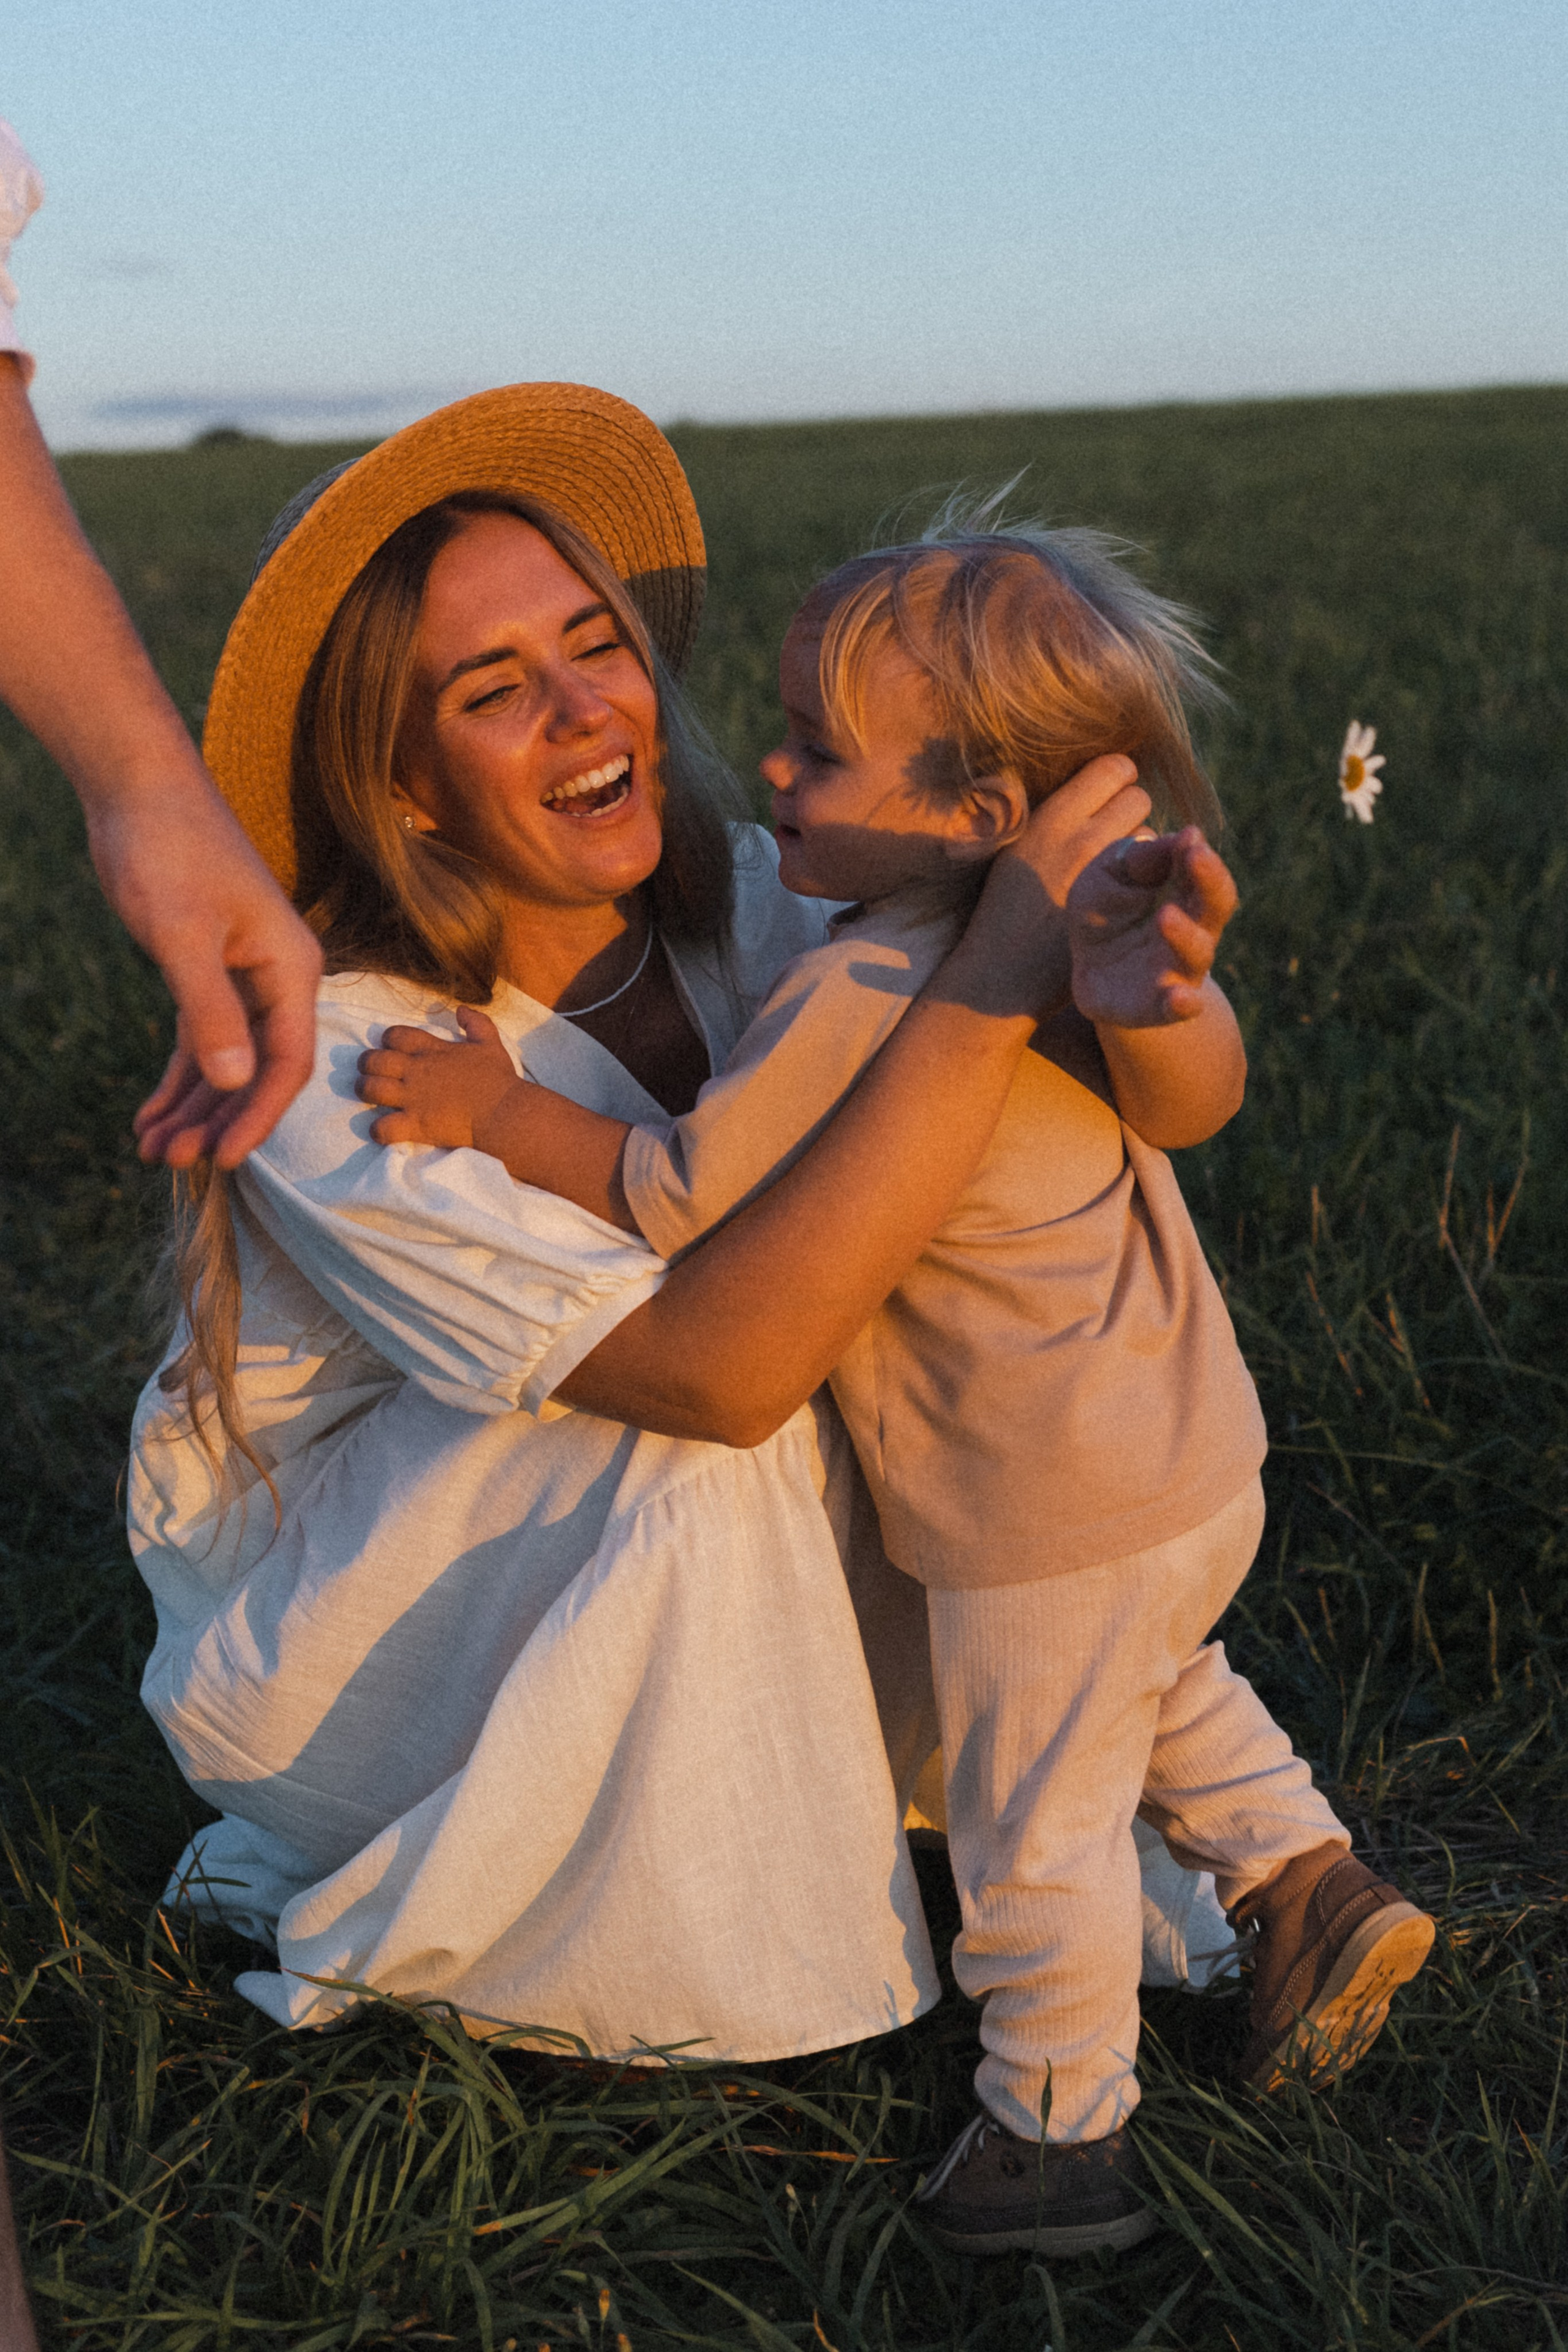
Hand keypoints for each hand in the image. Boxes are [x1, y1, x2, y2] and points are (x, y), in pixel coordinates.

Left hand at [119, 797, 323, 1169]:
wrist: (138, 787)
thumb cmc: (167, 848)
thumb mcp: (182, 934)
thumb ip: (209, 1010)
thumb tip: (236, 1082)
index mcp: (291, 968)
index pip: (289, 1062)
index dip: (258, 1116)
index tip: (222, 1159)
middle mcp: (277, 978)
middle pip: (258, 1071)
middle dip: (217, 1119)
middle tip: (171, 1161)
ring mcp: (243, 976)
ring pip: (226, 1061)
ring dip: (194, 1107)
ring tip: (154, 1149)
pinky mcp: (207, 971)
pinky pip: (200, 1039)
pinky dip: (178, 1077)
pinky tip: (153, 1113)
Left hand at [355, 1005, 522, 1149]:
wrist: (504, 1113)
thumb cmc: (498, 1079)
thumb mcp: (490, 1042)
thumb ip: (476, 1023)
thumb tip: (461, 1009)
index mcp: (432, 1049)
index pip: (395, 1035)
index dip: (388, 1039)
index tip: (391, 1047)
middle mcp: (416, 1071)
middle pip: (373, 1060)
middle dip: (367, 1064)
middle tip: (371, 1071)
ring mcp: (413, 1099)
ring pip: (370, 1089)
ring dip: (365, 1090)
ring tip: (369, 1095)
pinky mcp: (415, 1125)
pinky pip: (382, 1128)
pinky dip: (378, 1130)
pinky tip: (383, 1129)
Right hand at [953, 756, 1151, 1021]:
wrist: (1002, 976)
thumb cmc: (1004, 910)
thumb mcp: (1014, 849)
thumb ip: (1052, 815)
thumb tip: (1087, 782)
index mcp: (1052, 819)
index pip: (1114, 769)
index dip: (1116, 779)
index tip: (1107, 796)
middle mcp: (1084, 841)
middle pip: (1139, 798)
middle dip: (1130, 812)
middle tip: (1112, 835)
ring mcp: (1109, 877)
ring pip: (1151, 836)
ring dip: (1141, 848)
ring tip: (1112, 871)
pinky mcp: (1126, 909)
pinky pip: (1154, 877)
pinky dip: (1146, 881)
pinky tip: (1124, 897)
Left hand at [1068, 825, 1238, 1026]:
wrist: (1086, 970)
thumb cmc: (1103, 911)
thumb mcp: (1109, 875)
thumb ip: (1139, 857)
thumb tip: (1183, 835)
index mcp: (1184, 895)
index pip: (1204, 873)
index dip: (1200, 855)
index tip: (1189, 837)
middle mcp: (1192, 932)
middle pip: (1215, 907)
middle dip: (1210, 881)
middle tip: (1196, 856)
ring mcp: (1177, 970)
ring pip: (1197, 954)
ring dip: (1186, 935)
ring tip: (1166, 916)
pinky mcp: (1156, 1006)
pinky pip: (1178, 1008)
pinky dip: (1183, 1005)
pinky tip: (1181, 998)